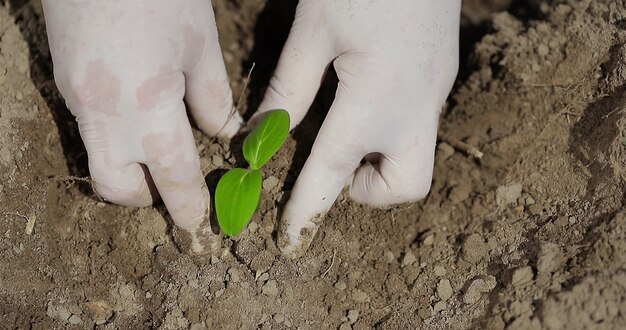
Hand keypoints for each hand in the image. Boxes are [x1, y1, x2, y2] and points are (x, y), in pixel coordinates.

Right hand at [42, 0, 240, 252]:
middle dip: (147, 199)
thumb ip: (213, 97)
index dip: (188, 205)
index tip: (198, 223)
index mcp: (148, 103)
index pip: (173, 176)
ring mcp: (76, 98)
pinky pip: (87, 132)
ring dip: (126, 173)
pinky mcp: (62, 82)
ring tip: (157, 157)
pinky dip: (114, 142)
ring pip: (97, 162)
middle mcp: (104, 111)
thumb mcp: (199, 43)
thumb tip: (225, 134)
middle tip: (175, 189)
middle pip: (118, 187)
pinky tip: (136, 120)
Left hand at [254, 0, 460, 257]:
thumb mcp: (314, 31)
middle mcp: (415, 107)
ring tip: (344, 128)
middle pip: (405, 186)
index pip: (334, 170)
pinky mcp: (441, 78)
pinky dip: (388, 133)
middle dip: (366, 193)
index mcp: (376, 98)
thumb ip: (287, 89)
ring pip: (417, 160)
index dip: (308, 209)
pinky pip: (418, 127)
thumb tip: (258, 137)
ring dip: (380, 164)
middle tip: (332, 165)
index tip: (291, 241)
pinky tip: (363, 98)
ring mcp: (435, 93)